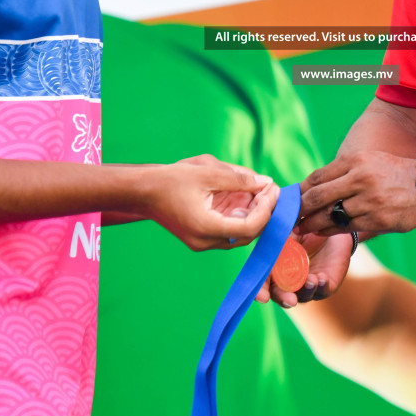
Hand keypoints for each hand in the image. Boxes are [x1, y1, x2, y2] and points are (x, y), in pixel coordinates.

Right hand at [146, 156, 277, 250]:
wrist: (142, 192)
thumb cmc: (171, 180)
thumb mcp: (207, 173)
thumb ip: (238, 179)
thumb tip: (265, 182)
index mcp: (206, 228)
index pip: (249, 228)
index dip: (266, 210)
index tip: (272, 189)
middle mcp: (206, 241)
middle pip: (247, 234)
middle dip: (263, 211)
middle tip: (269, 188)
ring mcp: (202, 242)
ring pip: (239, 233)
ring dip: (252, 212)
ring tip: (258, 188)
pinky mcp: (201, 237)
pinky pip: (227, 229)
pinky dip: (238, 214)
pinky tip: (243, 194)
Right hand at [256, 231, 352, 307]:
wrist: (330, 224)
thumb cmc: (304, 225)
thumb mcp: (288, 227)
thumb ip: (275, 234)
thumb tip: (263, 232)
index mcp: (274, 266)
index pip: (263, 282)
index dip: (260, 291)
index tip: (262, 297)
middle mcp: (288, 279)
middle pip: (281, 295)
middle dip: (283, 298)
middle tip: (290, 300)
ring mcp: (306, 284)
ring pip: (302, 296)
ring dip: (305, 290)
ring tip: (311, 281)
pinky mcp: (325, 284)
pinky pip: (322, 290)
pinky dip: (321, 286)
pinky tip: (322, 278)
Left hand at [296, 151, 415, 236]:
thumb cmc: (392, 173)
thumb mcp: (367, 161)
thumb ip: (342, 172)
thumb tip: (312, 186)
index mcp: (355, 161)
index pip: (317, 177)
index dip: (300, 191)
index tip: (290, 200)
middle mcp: (360, 179)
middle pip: (317, 197)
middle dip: (299, 210)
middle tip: (288, 217)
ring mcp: (368, 201)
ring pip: (329, 215)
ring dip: (312, 223)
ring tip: (302, 227)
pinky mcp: (376, 220)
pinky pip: (345, 227)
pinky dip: (329, 230)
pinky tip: (320, 230)